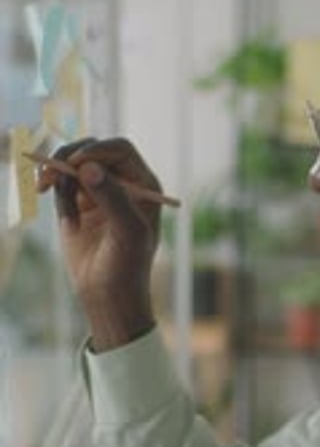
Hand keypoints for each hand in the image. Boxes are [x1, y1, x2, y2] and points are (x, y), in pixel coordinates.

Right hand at [37, 137, 161, 349]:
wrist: (108, 296)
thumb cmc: (127, 267)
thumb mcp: (127, 233)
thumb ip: (112, 198)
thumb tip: (88, 167)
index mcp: (143, 184)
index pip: (119, 150)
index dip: (97, 150)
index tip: (76, 164)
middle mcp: (122, 183)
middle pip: (92, 150)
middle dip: (69, 158)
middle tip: (49, 173)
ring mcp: (99, 191)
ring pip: (72, 165)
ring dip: (59, 176)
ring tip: (51, 196)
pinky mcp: (78, 203)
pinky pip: (62, 184)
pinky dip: (56, 192)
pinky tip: (64, 216)